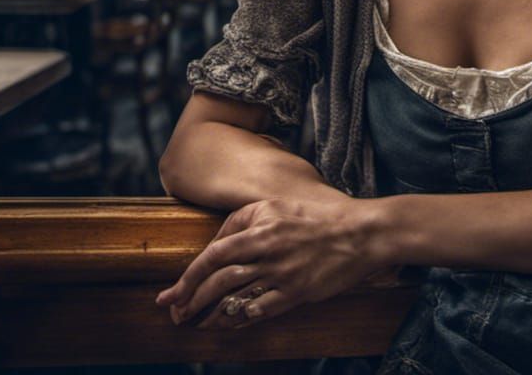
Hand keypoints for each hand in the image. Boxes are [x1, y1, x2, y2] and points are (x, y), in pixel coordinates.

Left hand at [154, 195, 395, 329]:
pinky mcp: (296, 292)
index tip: (170, 294)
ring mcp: (281, 272)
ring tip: (196, 323)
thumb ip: (244, 221)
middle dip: (190, 300)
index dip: (187, 277)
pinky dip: (238, 320)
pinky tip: (228, 324)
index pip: (213, 252)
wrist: (360, 232)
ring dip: (209, 314)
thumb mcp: (277, 206)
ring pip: (234, 298)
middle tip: (175, 315)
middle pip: (218, 278)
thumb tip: (216, 246)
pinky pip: (258, 311)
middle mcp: (267, 247)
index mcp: (260, 223)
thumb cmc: (318, 217)